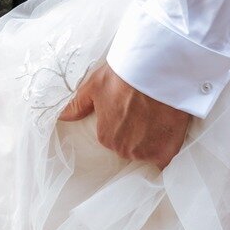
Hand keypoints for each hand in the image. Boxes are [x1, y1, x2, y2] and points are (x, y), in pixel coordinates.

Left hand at [58, 63, 191, 168]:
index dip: (124, 123)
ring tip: (159, 118)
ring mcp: (146, 152)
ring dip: (153, 140)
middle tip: (146, 113)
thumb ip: (77, 105)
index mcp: (106, 137)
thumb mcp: (94, 86)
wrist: (156, 71)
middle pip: (131, 147)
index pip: (114, 138)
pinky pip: (165, 159)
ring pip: (148, 152)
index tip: (132, 110)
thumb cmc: (123, 76)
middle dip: (137, 134)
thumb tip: (61, 117)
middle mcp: (124, 150)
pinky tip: (168, 133)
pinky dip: (166, 148)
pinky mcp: (166, 151)